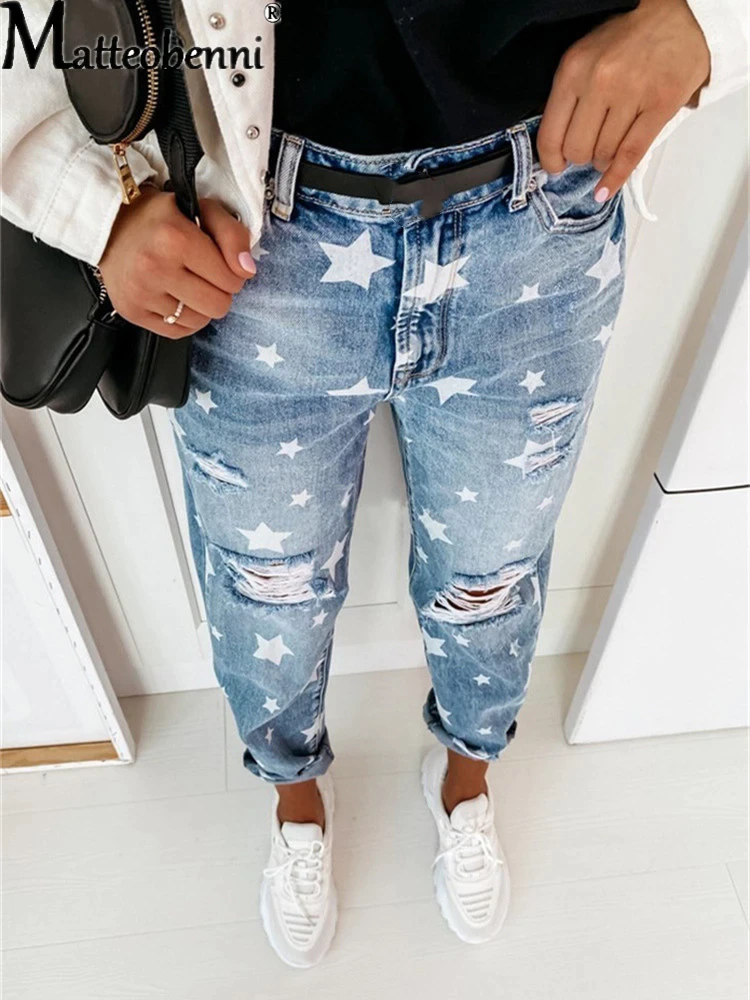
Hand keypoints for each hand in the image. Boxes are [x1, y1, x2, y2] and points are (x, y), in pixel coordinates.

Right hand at [98, 188, 255, 337]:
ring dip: (200, 306)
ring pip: (200, 321)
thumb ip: (232, 235)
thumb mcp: (202, 210)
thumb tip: (247, 270)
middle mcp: (155, 267)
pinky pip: (177, 332)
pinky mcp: (132, 311)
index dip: (232, 272)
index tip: (218, 262)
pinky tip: (175, 298)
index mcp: (175, 238)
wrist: (109, 225)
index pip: (231, 280)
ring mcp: (141, 293)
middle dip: (219, 292)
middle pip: (218, 305)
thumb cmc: (160, 217)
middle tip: (205, 275)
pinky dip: (183, 319)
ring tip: (187, 284)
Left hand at [537, 0, 710, 199]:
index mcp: (574, 69)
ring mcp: (631, 94)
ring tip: (609, 148)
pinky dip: (616, 178)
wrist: (683, 18)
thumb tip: (556, 141)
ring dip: (603, 160)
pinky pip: (631, 154)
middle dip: (581, 157)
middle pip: (577, 148)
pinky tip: (605, 190)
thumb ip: (570, 94)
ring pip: (603, 154)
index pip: (551, 132)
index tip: (555, 167)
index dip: (551, 159)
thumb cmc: (631, 39)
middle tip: (590, 149)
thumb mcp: (587, 56)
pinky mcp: (660, 105)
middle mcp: (600, 81)